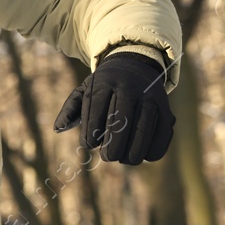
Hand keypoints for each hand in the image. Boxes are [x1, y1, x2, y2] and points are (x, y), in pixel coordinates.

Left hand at [54, 50, 173, 163]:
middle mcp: (130, 87)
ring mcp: (151, 97)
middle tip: (107, 156)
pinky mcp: (166, 107)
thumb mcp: (85, 89)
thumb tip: (58, 129)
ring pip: (144, 129)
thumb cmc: (105, 85)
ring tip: (124, 159)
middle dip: (113, 146)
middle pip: (121, 121)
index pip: (96, 111)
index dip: (91, 133)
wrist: (136, 65)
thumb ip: (70, 109)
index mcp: (105, 83)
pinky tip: (144, 156)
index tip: (88, 145)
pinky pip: (163, 133)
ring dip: (133, 151)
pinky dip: (154, 150)